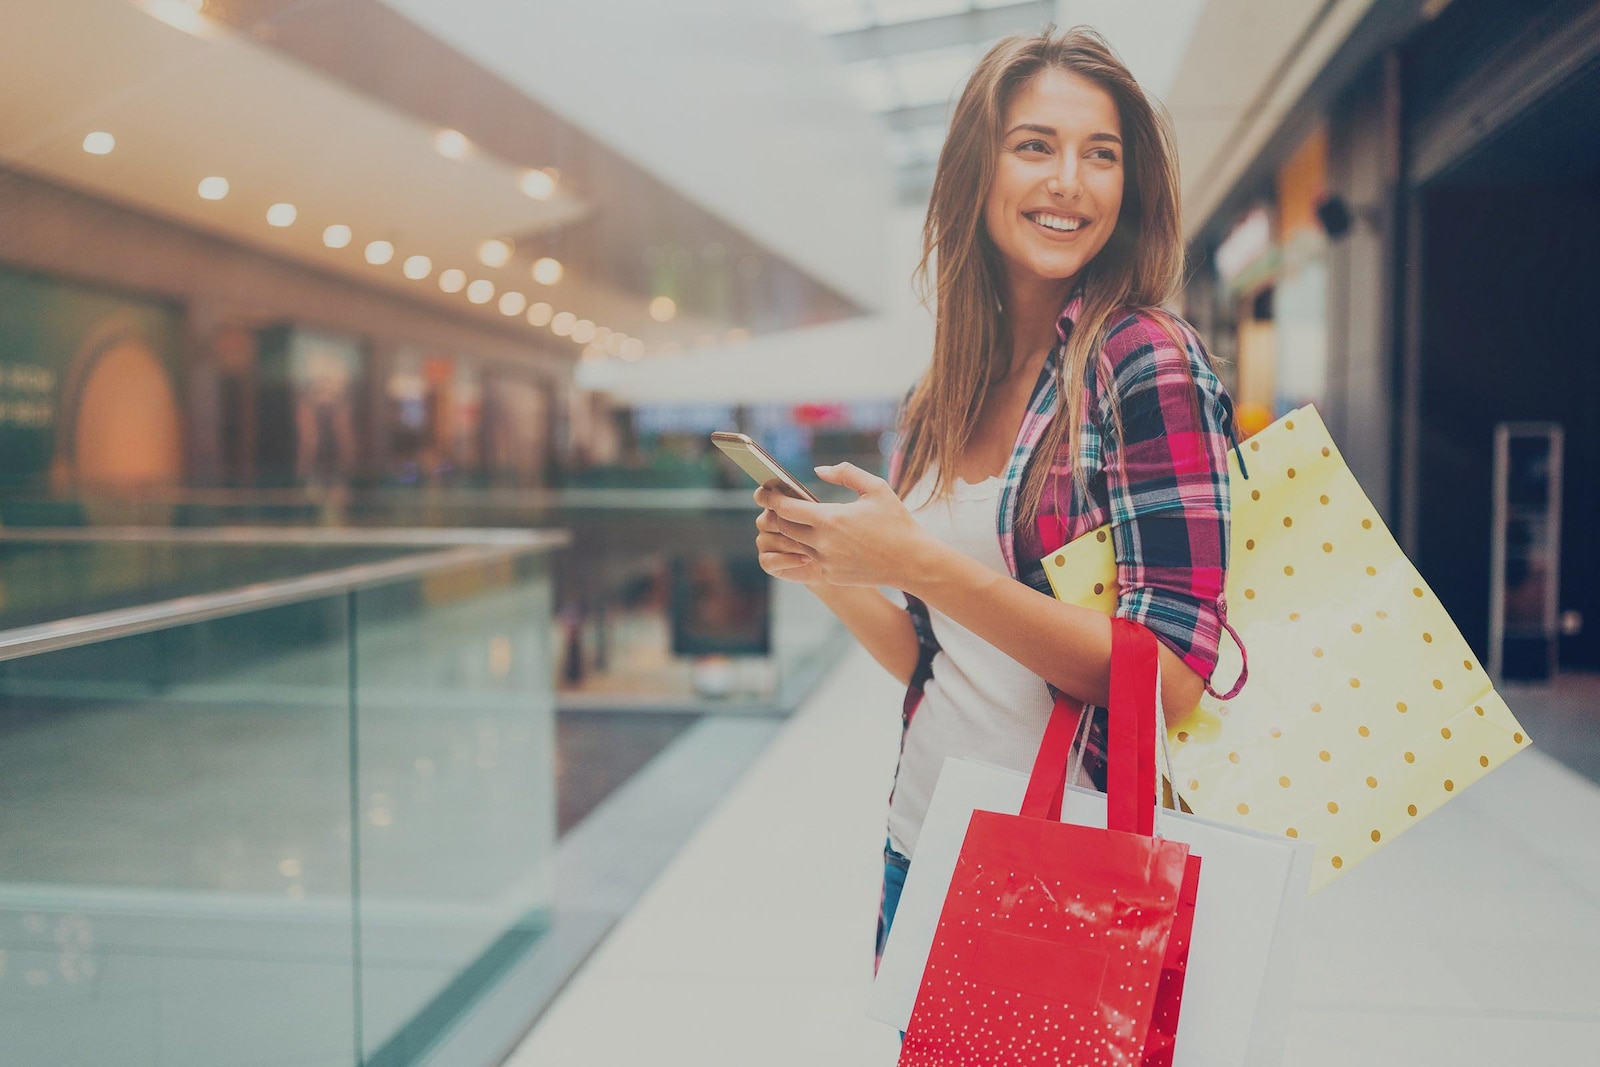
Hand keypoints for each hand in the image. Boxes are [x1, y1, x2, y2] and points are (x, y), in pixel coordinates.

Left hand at [753, 462, 934, 588]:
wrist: (911, 561)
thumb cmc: (896, 521)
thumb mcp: (876, 488)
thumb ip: (845, 473)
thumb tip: (817, 471)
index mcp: (832, 519)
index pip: (786, 508)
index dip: (770, 498)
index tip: (763, 492)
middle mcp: (823, 543)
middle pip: (783, 527)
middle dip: (775, 515)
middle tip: (774, 505)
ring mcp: (825, 562)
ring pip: (790, 546)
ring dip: (784, 533)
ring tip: (786, 521)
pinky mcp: (829, 576)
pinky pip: (798, 566)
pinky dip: (790, 557)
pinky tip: (792, 547)